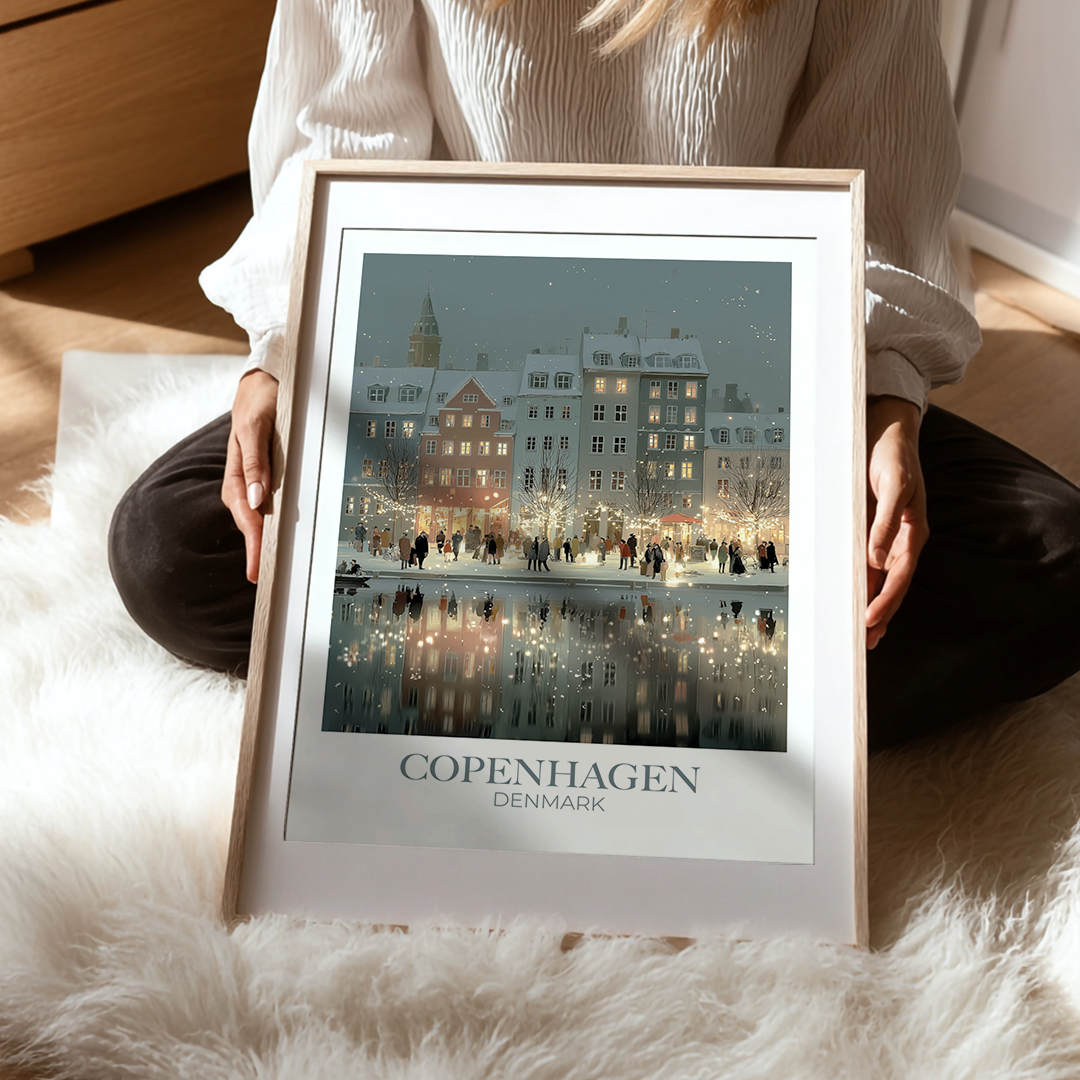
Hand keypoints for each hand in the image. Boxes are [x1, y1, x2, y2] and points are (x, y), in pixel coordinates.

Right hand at [222, 369, 278, 583]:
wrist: (263, 381)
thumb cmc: (259, 400)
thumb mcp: (256, 424)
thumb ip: (255, 459)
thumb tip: (256, 499)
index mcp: (238, 472)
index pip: (245, 515)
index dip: (252, 544)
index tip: (256, 569)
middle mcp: (245, 481)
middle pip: (250, 523)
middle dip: (256, 551)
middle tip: (264, 581)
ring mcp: (256, 480)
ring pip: (258, 517)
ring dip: (263, 541)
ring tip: (270, 569)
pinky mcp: (266, 477)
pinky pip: (268, 506)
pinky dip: (271, 524)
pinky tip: (278, 538)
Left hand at [865, 396, 928, 649]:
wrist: (886, 430)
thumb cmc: (893, 454)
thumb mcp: (894, 483)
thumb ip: (886, 520)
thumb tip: (876, 558)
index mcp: (912, 533)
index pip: (899, 576)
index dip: (886, 601)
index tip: (870, 621)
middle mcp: (900, 540)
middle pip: (890, 586)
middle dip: (879, 615)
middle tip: (864, 644)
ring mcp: (885, 537)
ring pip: (878, 580)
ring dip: (870, 605)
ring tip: (860, 635)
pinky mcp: (870, 529)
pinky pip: (865, 564)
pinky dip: (860, 584)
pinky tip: (852, 599)